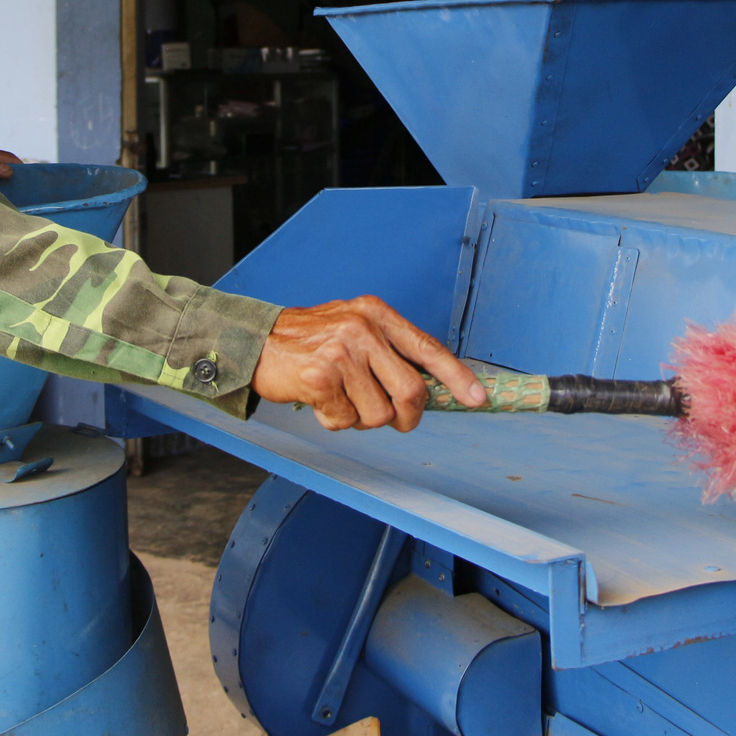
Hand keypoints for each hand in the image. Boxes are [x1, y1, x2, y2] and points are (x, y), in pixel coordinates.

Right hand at [253, 296, 486, 432]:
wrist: (258, 342)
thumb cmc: (312, 342)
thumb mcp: (355, 329)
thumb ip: (389, 352)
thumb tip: (429, 391)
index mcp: (377, 314)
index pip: (427, 347)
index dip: (456, 377)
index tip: (477, 399)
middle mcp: (363, 329)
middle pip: (411, 392)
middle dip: (406, 417)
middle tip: (393, 419)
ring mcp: (342, 353)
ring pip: (379, 414)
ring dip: (361, 418)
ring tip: (341, 398)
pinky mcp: (321, 378)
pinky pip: (346, 421)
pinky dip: (335, 421)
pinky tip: (321, 401)